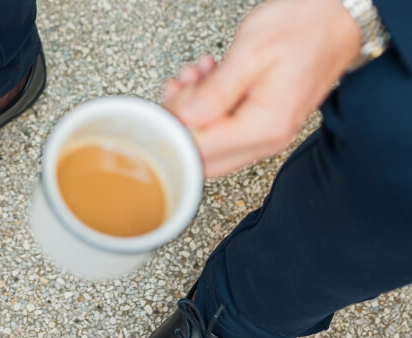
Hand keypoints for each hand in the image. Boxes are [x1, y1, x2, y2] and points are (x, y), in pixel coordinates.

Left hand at [164, 0, 361, 177]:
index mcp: (264, 127)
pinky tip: (207, 78)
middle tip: (179, 88)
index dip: (175, 132)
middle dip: (182, 124)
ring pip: (211, 142)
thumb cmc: (303, 26)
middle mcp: (267, 139)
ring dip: (193, 111)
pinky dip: (207, 105)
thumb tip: (185, 120)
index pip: (201, 153)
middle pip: (203, 157)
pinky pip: (223, 127)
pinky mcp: (261, 122)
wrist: (335, 15)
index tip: (166, 105)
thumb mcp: (249, 53)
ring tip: (195, 75)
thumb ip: (215, 92)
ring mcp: (265, 133)